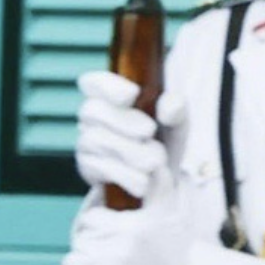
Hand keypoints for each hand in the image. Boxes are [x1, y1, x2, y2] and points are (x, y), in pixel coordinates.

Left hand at [60, 176, 189, 264]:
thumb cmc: (189, 262)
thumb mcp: (179, 217)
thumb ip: (162, 187)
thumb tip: (155, 162)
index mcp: (135, 226)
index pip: (92, 220)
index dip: (101, 229)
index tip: (116, 241)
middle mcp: (121, 249)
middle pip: (81, 242)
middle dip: (94, 251)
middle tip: (114, 264)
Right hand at [74, 70, 183, 199]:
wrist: (163, 178)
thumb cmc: (165, 138)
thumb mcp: (177, 122)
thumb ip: (177, 110)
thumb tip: (168, 108)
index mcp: (112, 97)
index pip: (93, 83)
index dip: (107, 85)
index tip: (132, 94)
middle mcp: (94, 117)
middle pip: (92, 110)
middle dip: (123, 121)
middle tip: (149, 131)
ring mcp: (87, 142)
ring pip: (96, 139)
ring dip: (131, 152)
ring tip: (156, 161)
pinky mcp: (88, 168)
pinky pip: (100, 167)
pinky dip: (127, 175)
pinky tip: (145, 181)